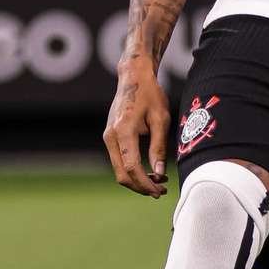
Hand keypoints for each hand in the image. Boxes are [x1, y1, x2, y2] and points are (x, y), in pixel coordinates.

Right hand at [103, 59, 170, 196]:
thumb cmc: (150, 94)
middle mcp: (111, 136)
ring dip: (137, 179)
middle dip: (140, 187)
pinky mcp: (109, 136)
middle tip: (160, 191)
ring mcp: (107, 136)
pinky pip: (118, 159)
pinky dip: (131, 169)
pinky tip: (149, 169)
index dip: (146, 183)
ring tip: (159, 181)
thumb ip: (158, 146)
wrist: (133, 77)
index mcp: (124, 130)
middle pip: (121, 174)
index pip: (132, 167)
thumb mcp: (161, 118)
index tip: (159, 191)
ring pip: (119, 169)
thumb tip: (159, 173)